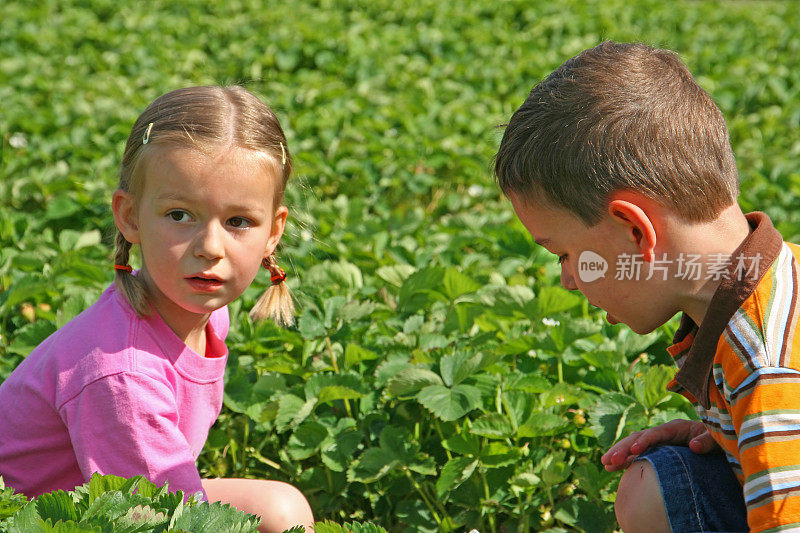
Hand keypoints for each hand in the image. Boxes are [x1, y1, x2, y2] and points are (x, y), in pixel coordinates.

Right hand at [600, 419, 718, 471]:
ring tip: (605, 464)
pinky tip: (614, 468)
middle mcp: (664, 434)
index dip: (645, 440)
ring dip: (620, 454)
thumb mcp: (717, 440)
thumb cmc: (719, 442)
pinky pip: (639, 455)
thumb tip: (693, 446)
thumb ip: (707, 440)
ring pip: (634, 445)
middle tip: (608, 460)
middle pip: (639, 438)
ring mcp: (659, 443)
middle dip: (623, 448)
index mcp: (676, 428)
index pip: (656, 433)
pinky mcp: (658, 453)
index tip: (634, 449)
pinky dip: (626, 460)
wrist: (720, 446)